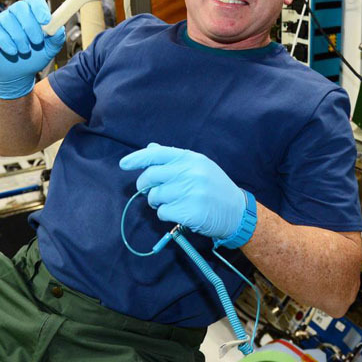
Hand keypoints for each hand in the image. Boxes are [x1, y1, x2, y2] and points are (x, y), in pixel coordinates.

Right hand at [0, 0, 64, 98]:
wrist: (16, 75)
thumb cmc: (32, 59)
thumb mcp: (49, 51)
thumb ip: (56, 39)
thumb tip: (60, 28)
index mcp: (30, 15)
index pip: (33, 0)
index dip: (39, 7)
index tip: (46, 20)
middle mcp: (14, 15)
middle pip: (20, 7)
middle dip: (30, 25)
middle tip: (37, 42)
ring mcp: (0, 22)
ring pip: (7, 20)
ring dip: (19, 38)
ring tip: (25, 51)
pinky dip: (6, 42)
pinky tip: (13, 52)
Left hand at [119, 143, 245, 239]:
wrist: (237, 211)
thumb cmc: (215, 187)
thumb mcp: (199, 167)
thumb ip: (174, 159)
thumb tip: (151, 148)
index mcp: (191, 158)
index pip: (157, 154)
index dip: (137, 158)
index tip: (124, 164)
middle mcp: (189, 172)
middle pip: (151, 176)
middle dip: (144, 186)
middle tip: (148, 192)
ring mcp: (190, 192)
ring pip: (155, 196)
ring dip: (157, 202)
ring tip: (171, 203)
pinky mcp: (189, 211)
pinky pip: (163, 212)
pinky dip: (166, 214)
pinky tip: (179, 212)